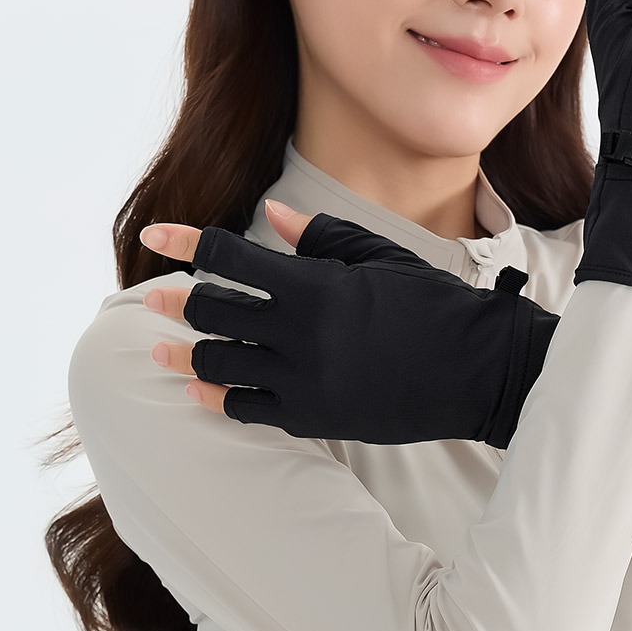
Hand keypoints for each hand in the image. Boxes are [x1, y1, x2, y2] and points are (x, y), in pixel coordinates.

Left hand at [139, 201, 560, 447]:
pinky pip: (245, 409)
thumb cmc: (435, 305)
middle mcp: (300, 333)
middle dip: (179, 301)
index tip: (153, 236)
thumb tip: (270, 214)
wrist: (478, 370)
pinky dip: (216, 397)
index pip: (230, 258)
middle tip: (158, 298)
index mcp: (316, 285)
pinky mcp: (313, 417)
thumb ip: (320, 236)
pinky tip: (199, 390)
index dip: (185, 241)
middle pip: (213, 312)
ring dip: (184, 355)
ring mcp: (304, 380)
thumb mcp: (380, 258)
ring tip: (162, 351)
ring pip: (219, 364)